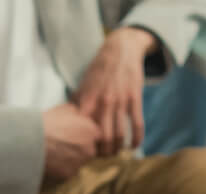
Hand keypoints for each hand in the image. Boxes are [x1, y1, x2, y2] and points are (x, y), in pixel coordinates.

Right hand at [42, 103, 101, 181]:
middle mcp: (90, 148)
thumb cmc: (49, 121)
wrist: (31, 139)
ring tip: (57, 151)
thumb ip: (80, 114)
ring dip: (72, 158)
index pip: (98, 136)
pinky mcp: (68, 174)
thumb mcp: (68, 109)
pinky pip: (68, 170)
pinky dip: (62, 167)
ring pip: (79, 161)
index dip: (87, 136)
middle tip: (66, 144)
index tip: (78, 135)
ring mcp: (80, 163)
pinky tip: (52, 159)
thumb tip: (82, 115)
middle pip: (90, 150)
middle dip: (80, 148)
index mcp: (93, 131)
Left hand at [74, 27, 153, 154]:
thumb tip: (67, 118)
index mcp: (88, 100)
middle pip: (103, 137)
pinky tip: (135, 145)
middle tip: (103, 157)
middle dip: (103, 152)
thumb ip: (78, 102)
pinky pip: (137, 122)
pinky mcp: (135, 97)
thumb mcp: (84, 83)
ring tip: (117, 153)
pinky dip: (137, 137)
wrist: (120, 49)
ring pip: (120, 133)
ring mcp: (120, 100)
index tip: (85, 152)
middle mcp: (104, 102)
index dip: (84, 145)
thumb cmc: (99, 68)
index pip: (84, 130)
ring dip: (119, 148)